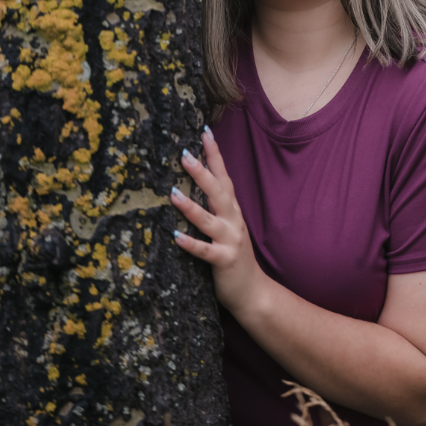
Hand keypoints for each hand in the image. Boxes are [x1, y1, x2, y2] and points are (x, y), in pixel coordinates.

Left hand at [168, 127, 267, 314]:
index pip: (224, 178)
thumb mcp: (226, 228)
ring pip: (209, 220)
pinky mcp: (225, 261)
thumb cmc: (233, 257)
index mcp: (233, 212)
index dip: (215, 155)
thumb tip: (188, 185)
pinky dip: (191, 244)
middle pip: (218, 192)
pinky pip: (206, 252)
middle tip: (184, 154)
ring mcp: (231, 241)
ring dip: (191, 206)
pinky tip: (175, 236)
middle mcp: (234, 222)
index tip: (204, 132)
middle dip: (202, 172)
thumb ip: (214, 209)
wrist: (254, 293)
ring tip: (172, 194)